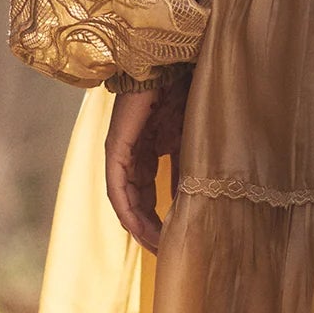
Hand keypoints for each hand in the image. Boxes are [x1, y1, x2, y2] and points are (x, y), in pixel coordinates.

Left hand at [105, 78, 186, 253]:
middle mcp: (132, 153)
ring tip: (155, 246)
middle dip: (149, 228)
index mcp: (150, 148)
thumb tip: (197, 200)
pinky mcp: (116, 146)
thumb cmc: (186, 91)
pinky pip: (117, 185)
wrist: (172, 61)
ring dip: (137, 224)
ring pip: (124, 197)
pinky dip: (126, 208)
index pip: (150, 192)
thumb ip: (189, 166)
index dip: (161, 219)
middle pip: (136, 199)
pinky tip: (137, 226)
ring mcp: (122, 150)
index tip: (174, 241)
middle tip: (165, 252)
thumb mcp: (192, 138)